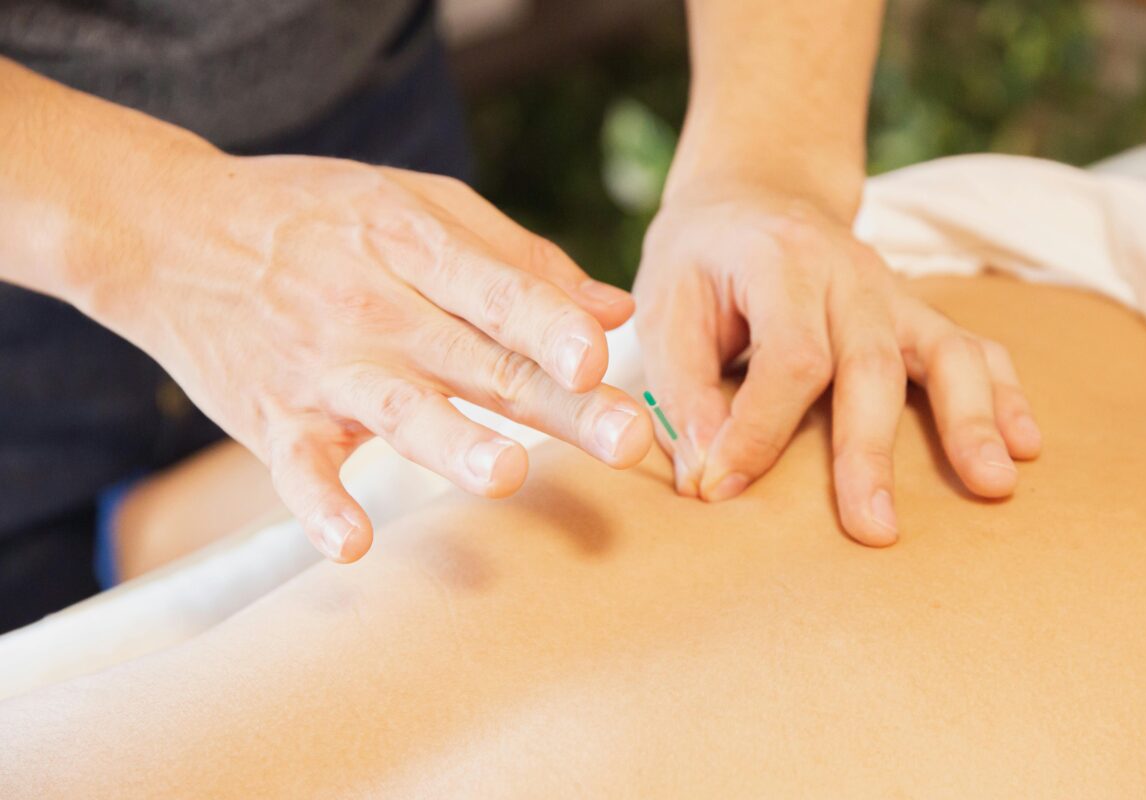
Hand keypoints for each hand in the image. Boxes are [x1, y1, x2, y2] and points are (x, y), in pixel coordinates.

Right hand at [90, 152, 651, 561]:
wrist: (169, 230)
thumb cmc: (318, 216)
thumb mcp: (415, 206)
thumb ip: (518, 259)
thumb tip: (616, 310)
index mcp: (416, 246)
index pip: (499, 291)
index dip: (551, 324)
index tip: (602, 355)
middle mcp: (376, 307)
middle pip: (480, 361)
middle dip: (556, 402)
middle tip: (627, 439)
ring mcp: (322, 366)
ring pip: (398, 409)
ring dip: (451, 443)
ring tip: (505, 474)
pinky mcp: (273, 418)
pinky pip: (298, 469)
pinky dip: (318, 506)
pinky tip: (351, 544)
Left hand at [633, 183, 1041, 545]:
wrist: (754, 193)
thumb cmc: (701, 259)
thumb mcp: (665, 305)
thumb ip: (683, 390)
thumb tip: (706, 475)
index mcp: (780, 261)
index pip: (788, 356)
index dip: (759, 430)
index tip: (722, 488)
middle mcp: (849, 273)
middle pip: (871, 364)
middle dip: (870, 452)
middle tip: (874, 530)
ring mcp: (894, 291)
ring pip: (946, 351)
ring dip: (971, 421)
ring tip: (993, 486)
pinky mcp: (916, 312)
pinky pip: (974, 347)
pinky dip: (1004, 394)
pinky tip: (1024, 444)